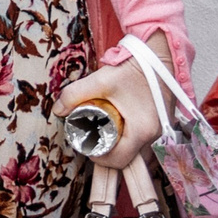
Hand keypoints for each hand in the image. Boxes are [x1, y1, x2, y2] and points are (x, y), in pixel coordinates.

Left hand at [56, 53, 169, 170]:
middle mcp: (154, 135)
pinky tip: (115, 128)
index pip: (119, 159)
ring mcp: (160, 131)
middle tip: (89, 139)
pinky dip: (128, 139)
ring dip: (118, 146)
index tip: (85, 146)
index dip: (98, 157)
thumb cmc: (132, 69)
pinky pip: (143, 142)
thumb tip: (58, 110)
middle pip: (128, 158)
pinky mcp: (160, 125)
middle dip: (106, 152)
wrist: (158, 57)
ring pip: (136, 151)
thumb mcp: (100, 81)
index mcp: (141, 130)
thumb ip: (75, 94)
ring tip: (100, 132)